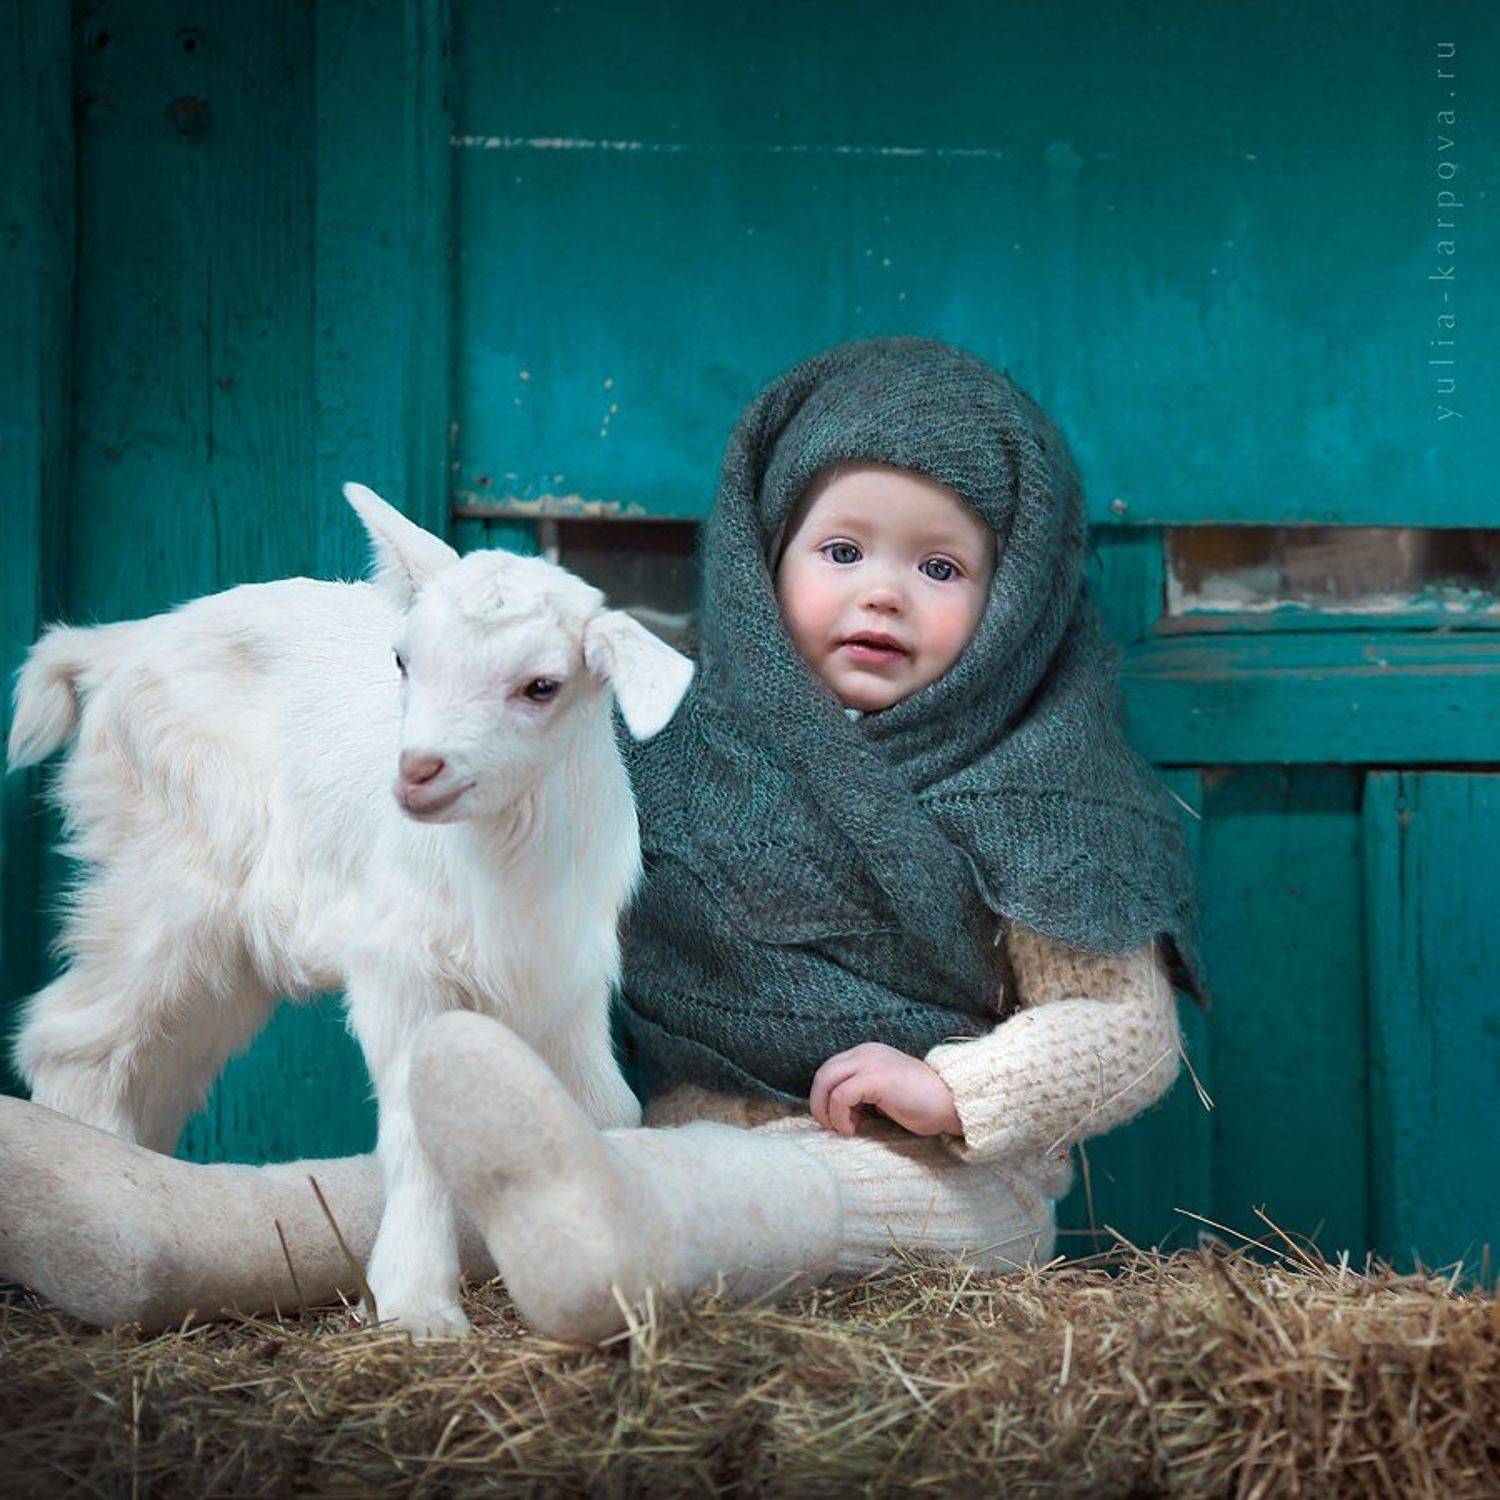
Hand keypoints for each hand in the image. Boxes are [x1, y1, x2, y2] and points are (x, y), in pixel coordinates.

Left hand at [809, 1043, 963, 1138]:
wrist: (951, 1102)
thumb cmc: (921, 1103)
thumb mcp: (884, 1091)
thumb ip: (861, 1091)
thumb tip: (836, 1110)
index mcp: (867, 1054)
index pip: (830, 1070)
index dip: (825, 1097)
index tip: (838, 1120)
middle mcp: (865, 1053)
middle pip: (823, 1074)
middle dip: (819, 1104)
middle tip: (831, 1127)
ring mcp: (870, 1063)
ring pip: (826, 1082)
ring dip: (827, 1111)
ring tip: (845, 1129)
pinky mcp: (876, 1078)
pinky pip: (841, 1096)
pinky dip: (840, 1116)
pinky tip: (856, 1128)